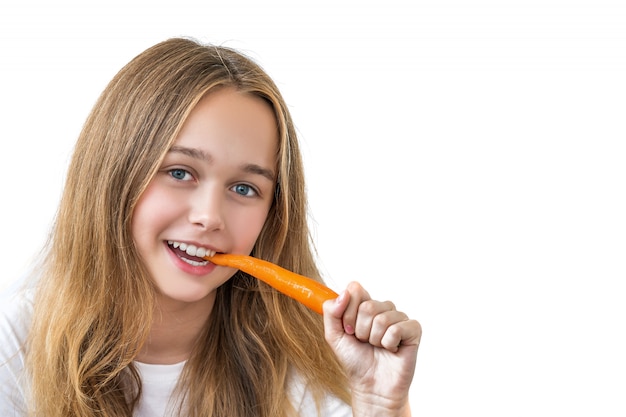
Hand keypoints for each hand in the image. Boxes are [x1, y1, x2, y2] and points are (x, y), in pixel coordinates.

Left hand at [323, 282, 421, 416]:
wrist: (371, 386)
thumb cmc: (355, 361)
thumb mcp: (334, 336)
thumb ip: (331, 312)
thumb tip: (344, 293)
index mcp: (364, 305)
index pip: (355, 289)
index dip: (348, 310)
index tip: (347, 328)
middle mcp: (382, 308)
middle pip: (367, 305)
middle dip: (360, 329)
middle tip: (363, 341)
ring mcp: (399, 318)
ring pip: (382, 318)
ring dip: (374, 339)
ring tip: (377, 347)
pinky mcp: (413, 330)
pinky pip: (397, 329)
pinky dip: (389, 344)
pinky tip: (391, 350)